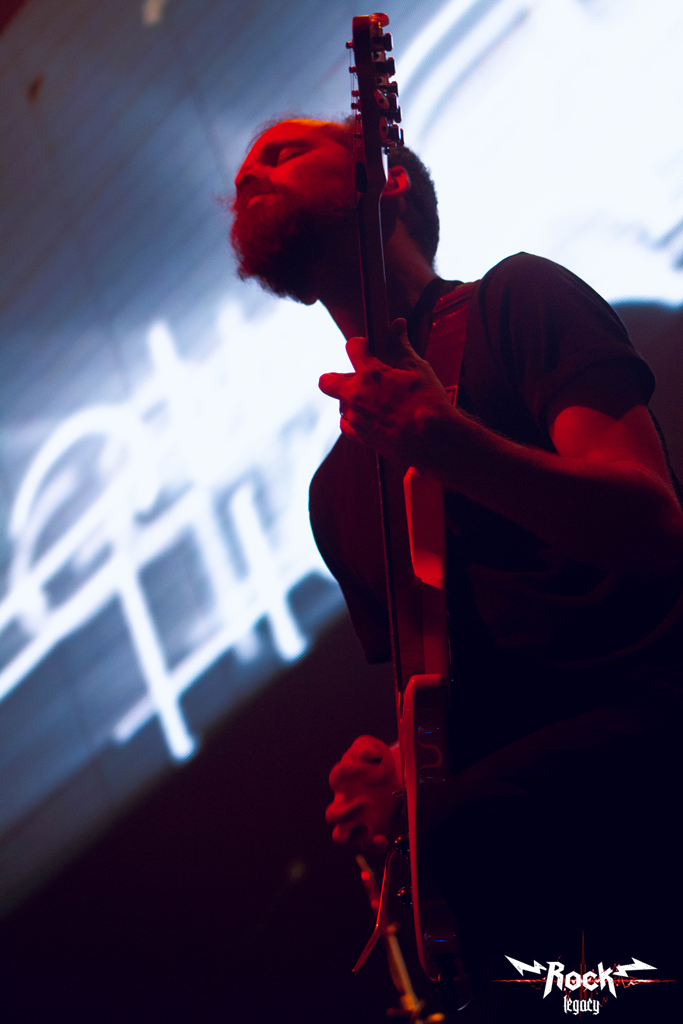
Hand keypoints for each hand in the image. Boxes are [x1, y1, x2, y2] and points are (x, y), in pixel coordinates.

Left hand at [318, 318, 454, 464]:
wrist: (435, 438)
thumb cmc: (429, 401)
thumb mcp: (418, 368)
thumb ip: (402, 346)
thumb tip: (397, 323)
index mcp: (370, 373)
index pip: (352, 347)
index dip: (360, 346)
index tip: (368, 350)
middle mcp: (356, 395)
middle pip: (327, 381)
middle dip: (336, 378)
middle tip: (356, 379)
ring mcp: (356, 418)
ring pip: (340, 405)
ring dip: (351, 401)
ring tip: (372, 402)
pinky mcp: (361, 437)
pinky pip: (346, 426)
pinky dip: (354, 421)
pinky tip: (368, 418)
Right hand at [325, 735, 401, 850]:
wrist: (400, 775)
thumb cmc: (380, 761)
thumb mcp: (374, 747)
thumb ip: (366, 747)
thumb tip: (363, 756)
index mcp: (344, 780)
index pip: (337, 777)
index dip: (349, 771)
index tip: (367, 768)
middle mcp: (345, 802)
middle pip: (331, 815)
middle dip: (346, 812)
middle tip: (367, 801)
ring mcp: (357, 819)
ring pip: (340, 836)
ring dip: (351, 835)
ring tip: (368, 827)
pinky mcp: (372, 831)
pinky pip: (366, 846)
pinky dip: (372, 846)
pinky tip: (382, 839)